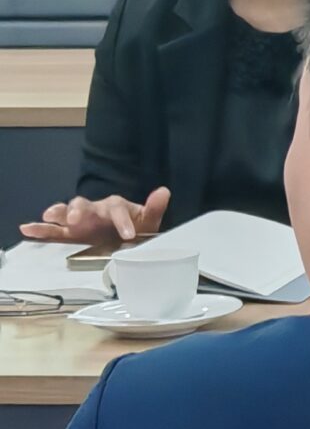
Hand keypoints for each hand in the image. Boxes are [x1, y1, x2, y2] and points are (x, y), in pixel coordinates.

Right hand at [19, 188, 169, 244]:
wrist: (122, 238)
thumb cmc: (134, 227)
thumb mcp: (146, 221)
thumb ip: (153, 208)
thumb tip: (164, 191)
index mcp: (115, 207)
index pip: (117, 209)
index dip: (123, 221)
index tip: (128, 235)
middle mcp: (94, 210)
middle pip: (84, 204)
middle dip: (79, 209)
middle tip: (76, 218)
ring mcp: (79, 221)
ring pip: (66, 212)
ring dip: (58, 212)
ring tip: (49, 216)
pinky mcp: (68, 233)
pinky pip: (52, 230)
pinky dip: (39, 228)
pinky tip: (27, 228)